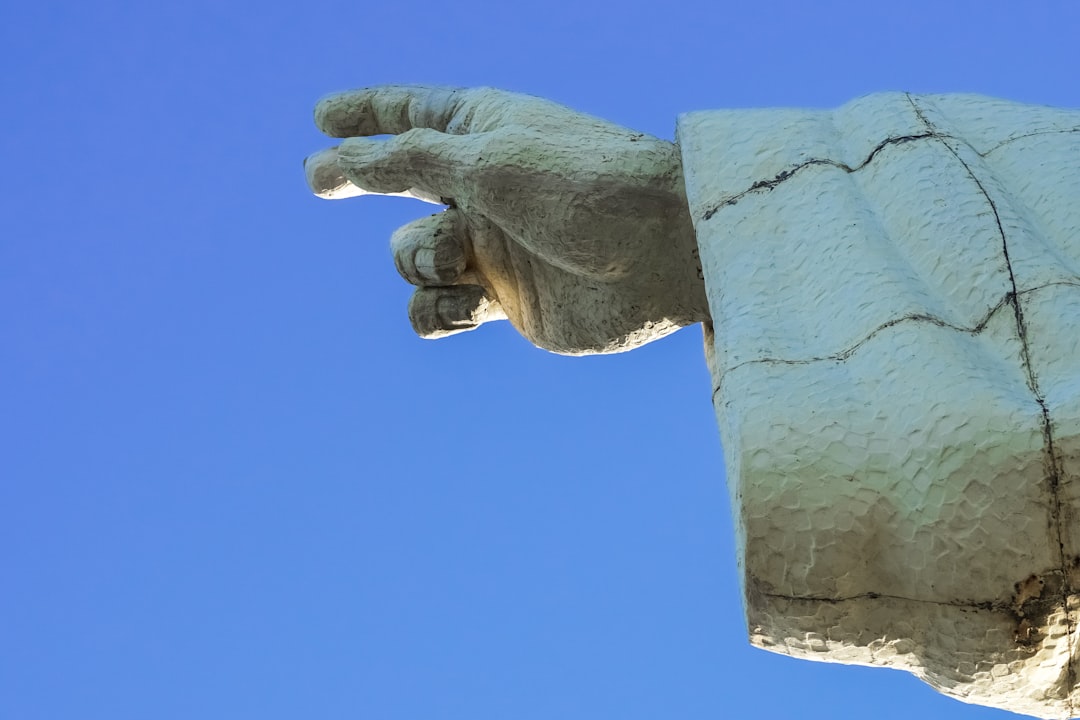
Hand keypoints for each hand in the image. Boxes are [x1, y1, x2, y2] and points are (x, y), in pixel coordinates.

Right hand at [305, 85, 707, 354]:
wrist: (663, 258)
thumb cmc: (584, 188)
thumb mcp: (488, 163)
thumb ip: (406, 162)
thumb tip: (337, 158)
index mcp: (482, 134)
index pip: (409, 115)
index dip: (363, 114)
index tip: (321, 116)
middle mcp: (481, 188)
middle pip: (395, 186)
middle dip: (356, 180)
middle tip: (316, 179)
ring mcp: (492, 247)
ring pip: (409, 257)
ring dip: (420, 259)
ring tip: (466, 259)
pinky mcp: (506, 302)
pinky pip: (435, 311)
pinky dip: (438, 312)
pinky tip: (471, 306)